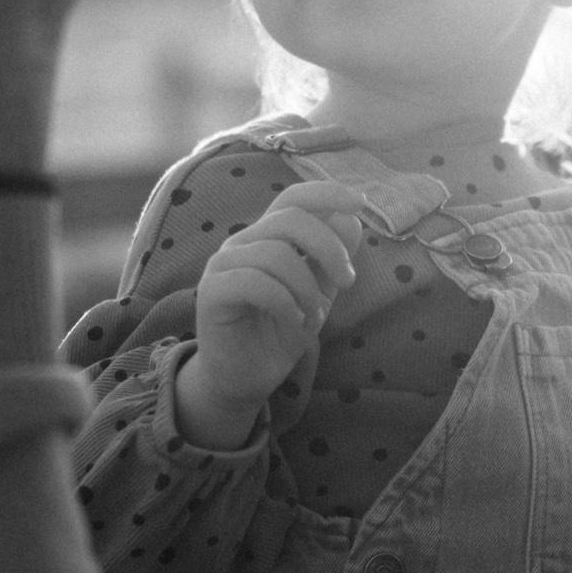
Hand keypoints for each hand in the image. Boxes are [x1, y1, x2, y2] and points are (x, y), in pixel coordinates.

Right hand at [175, 177, 436, 448]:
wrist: (247, 378)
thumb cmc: (281, 332)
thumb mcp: (319, 293)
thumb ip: (332, 258)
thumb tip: (351, 219)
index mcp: (269, 237)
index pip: (293, 198)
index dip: (326, 193)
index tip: (360, 204)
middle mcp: (243, 243)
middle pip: (290, 219)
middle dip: (329, 247)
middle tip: (347, 282)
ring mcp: (223, 265)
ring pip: (275, 253)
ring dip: (307, 287)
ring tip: (314, 316)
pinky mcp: (211, 292)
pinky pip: (254, 282)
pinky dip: (284, 302)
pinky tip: (293, 320)